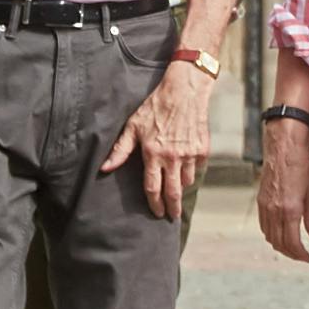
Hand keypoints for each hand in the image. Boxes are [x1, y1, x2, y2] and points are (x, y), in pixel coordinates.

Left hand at [100, 54, 214, 221]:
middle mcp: (172, 158)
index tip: (156, 213)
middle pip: (173, 192)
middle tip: (172, 216)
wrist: (184, 91)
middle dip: (172, 208)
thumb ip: (120, 150)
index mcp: (153, 154)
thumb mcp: (133, 126)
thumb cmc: (155, 107)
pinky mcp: (203, 148)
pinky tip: (187, 168)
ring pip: (187, 181)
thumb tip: (105, 168)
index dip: (154, 204)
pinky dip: (192, 171)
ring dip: (181, 187)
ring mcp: (190, 154)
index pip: (153, 188)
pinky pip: (197, 168)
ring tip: (177, 190)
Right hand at [257, 123, 308, 262]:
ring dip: (280, 245)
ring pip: (269, 235)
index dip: (300, 254)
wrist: (284, 147)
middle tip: (301, 255)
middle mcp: (275, 210)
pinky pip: (263, 224)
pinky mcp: (260, 200)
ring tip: (292, 247)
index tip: (308, 258)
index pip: (292, 242)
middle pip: (278, 242)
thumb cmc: (301, 165)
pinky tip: (279, 233)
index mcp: (290, 209)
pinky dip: (271, 233)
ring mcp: (265, 206)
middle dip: (290, 253)